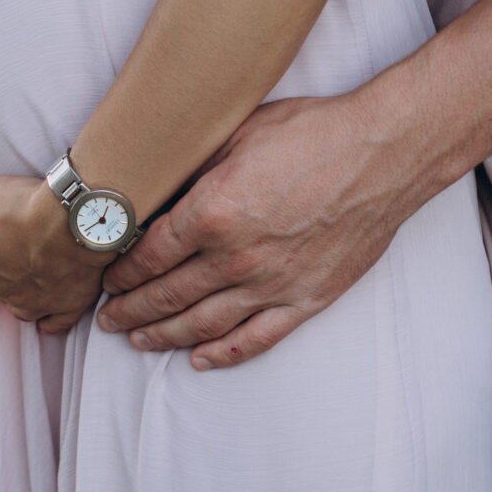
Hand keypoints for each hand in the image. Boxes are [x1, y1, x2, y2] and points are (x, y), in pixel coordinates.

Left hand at [0, 174, 111, 333]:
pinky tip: (49, 312)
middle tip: (6, 237)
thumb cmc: (20, 208)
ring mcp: (37, 303)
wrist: (74, 219)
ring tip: (27, 268)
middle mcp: (4, 294)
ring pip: (19, 304)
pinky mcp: (68, 305)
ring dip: (18, 290)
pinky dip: (50, 318)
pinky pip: (55, 322)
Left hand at [96, 91, 440, 368]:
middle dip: (131, 310)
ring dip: (164, 335)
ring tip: (138, 341)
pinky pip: (257, 337)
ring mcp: (273, 283)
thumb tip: (156, 190)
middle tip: (106, 320)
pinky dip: (224, 353)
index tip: (106, 280)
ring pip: (204, 323)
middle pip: (168, 295)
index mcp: (212, 213)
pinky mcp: (308, 298)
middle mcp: (236, 257)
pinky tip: (200, 359)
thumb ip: (195, 170)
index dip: (121, 273)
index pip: (149, 257)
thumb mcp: (237, 134)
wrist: (385, 153)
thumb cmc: (314, 132)